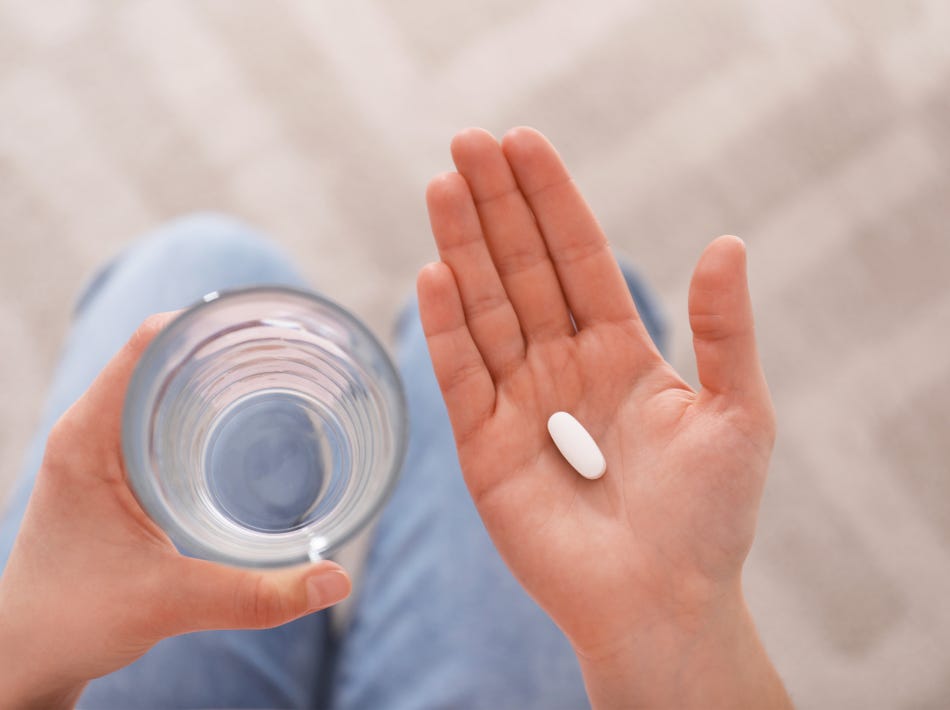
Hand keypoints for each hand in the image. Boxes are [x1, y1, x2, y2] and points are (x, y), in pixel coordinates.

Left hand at [0, 313, 350, 708]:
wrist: (29, 653)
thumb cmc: (75, 620)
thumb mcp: (172, 604)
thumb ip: (258, 596)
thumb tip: (337, 583)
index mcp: (91, 437)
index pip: (148, 344)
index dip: (208, 321)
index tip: (268, 321)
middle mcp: (94, 428)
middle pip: (163, 352)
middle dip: (228, 342)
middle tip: (293, 347)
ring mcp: (103, 445)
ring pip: (164, 380)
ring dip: (218, 370)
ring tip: (282, 371)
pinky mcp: (117, 466)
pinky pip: (164, 410)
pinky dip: (207, 401)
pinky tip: (248, 417)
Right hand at [419, 128, 789, 707]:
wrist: (663, 603)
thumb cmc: (709, 517)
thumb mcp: (738, 413)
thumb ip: (724, 330)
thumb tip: (728, 242)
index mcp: (619, 350)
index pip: (578, 257)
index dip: (552, 200)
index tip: (524, 142)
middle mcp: (563, 365)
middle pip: (521, 270)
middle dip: (495, 206)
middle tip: (466, 142)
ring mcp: (519, 402)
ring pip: (484, 309)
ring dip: (462, 248)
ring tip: (442, 185)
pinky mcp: (484, 446)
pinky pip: (461, 376)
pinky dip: (446, 327)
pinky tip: (435, 273)